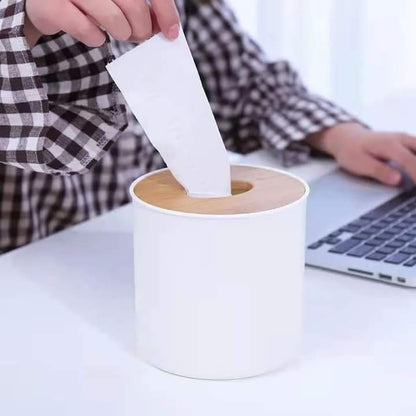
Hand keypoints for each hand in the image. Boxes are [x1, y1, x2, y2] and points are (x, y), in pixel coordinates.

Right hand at [25, 0, 179, 46]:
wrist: (46, 2)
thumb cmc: (89, 2)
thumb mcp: (118, 0)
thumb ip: (141, 8)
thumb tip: (167, 28)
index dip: (165, 11)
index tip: (171, 34)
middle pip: (134, 6)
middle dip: (141, 29)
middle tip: (138, 36)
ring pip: (113, 19)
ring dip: (121, 33)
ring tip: (116, 32)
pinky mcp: (53, 6)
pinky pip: (88, 31)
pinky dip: (96, 39)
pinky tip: (94, 34)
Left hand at [306, 123, 415, 185]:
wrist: (348, 138)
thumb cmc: (352, 151)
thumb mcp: (360, 164)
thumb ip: (379, 171)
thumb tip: (397, 179)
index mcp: (388, 144)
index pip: (409, 161)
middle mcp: (400, 139)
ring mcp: (406, 139)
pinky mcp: (408, 143)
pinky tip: (415, 173)